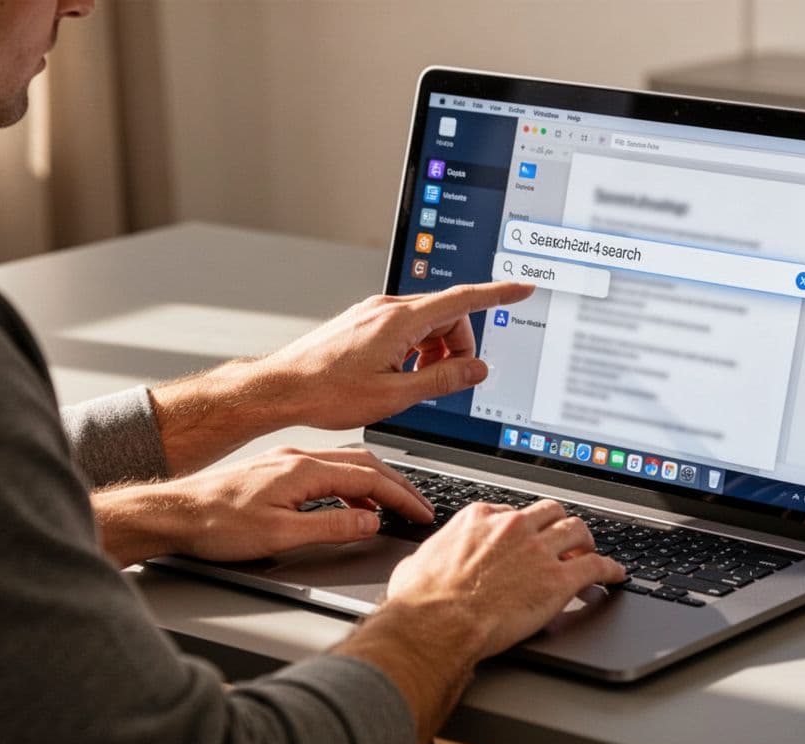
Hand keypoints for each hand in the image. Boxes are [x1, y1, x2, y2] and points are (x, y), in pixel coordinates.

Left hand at [92, 447, 431, 566]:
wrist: (173, 514)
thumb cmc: (215, 524)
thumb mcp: (279, 535)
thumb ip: (330, 528)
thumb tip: (370, 523)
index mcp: (304, 470)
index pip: (369, 479)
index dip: (401, 496)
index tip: (420, 511)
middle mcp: (298, 458)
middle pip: (364, 464)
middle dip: (397, 485)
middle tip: (418, 506)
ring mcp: (286, 461)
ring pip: (347, 465)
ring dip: (376, 484)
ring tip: (394, 505)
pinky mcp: (276, 470)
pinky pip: (328, 471)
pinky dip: (351, 486)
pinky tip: (351, 506)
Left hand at [148, 281, 534, 474]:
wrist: (282, 388)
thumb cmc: (328, 394)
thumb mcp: (395, 395)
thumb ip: (442, 379)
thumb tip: (476, 369)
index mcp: (400, 321)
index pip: (462, 300)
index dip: (497, 294)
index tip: (522, 287)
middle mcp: (387, 308)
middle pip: (447, 317)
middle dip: (458, 347)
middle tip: (446, 382)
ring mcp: (373, 313)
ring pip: (426, 325)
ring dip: (434, 352)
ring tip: (414, 384)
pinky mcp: (364, 322)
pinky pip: (405, 328)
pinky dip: (414, 350)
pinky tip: (398, 375)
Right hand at [385, 500, 626, 661]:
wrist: (436, 624)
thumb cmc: (421, 600)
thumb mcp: (417, 563)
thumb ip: (432, 555)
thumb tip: (423, 563)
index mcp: (480, 518)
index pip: (511, 511)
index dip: (522, 527)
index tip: (525, 537)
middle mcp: (512, 527)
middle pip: (550, 512)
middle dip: (558, 524)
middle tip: (563, 539)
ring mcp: (538, 550)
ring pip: (577, 529)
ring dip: (585, 541)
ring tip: (589, 551)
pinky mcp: (558, 579)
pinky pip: (595, 566)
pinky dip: (610, 568)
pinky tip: (615, 575)